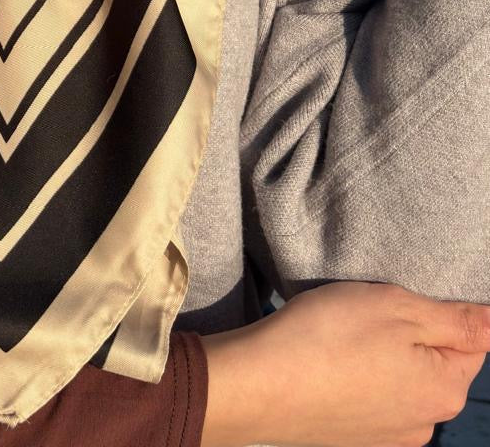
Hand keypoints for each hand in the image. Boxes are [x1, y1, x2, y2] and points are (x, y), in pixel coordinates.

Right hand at [200, 281, 489, 446]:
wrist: (259, 388)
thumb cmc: (327, 340)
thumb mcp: (397, 308)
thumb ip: (456, 319)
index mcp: (444, 389)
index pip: (473, 341)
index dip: (440, 309)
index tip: (403, 296)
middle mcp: (426, 423)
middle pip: (437, 363)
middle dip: (411, 334)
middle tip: (368, 310)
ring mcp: (389, 436)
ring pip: (402, 381)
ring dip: (383, 357)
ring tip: (344, 335)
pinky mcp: (354, 437)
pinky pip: (373, 399)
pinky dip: (358, 377)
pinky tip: (331, 361)